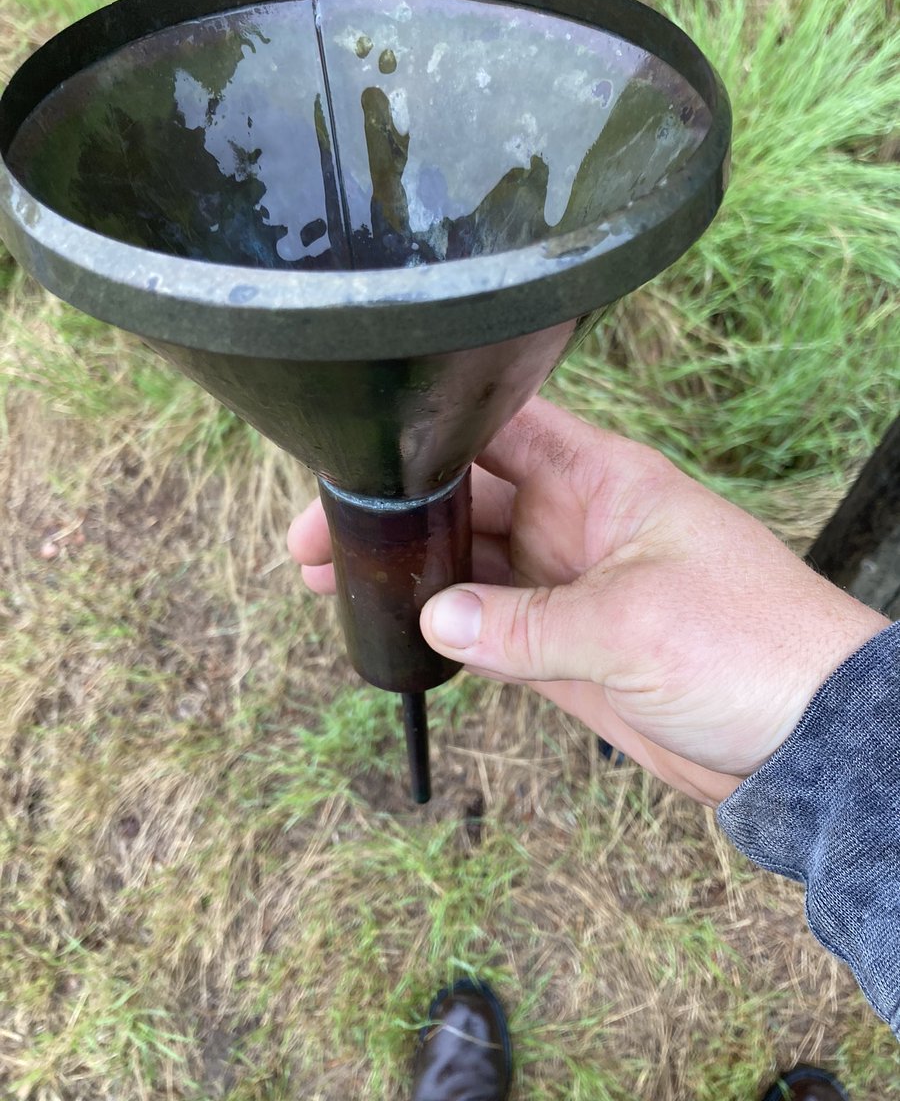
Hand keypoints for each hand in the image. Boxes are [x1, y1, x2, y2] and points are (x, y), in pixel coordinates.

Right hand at [287, 397, 887, 804]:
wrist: (806, 740)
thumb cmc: (754, 647)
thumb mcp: (634, 624)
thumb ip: (526, 621)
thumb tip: (434, 618)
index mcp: (602, 481)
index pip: (503, 426)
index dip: (432, 426)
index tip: (364, 443)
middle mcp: (575, 522)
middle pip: (465, 498)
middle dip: (395, 510)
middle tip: (318, 535)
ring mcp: (565, 585)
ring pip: (465, 564)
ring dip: (405, 571)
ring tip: (327, 578)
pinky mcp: (562, 647)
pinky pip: (485, 626)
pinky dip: (439, 626)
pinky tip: (390, 624)